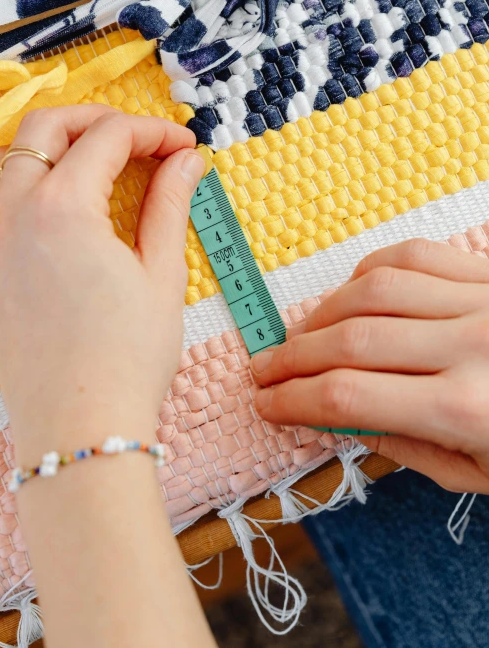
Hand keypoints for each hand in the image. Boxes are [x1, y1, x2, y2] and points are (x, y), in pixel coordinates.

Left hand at [0, 104, 203, 461]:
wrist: (79, 425)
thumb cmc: (126, 357)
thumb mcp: (161, 274)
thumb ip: (170, 204)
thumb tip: (188, 161)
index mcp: (62, 209)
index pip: (108, 139)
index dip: (153, 132)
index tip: (184, 145)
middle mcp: (11, 212)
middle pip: (47, 127)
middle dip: (98, 120)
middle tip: (142, 138)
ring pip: (7, 153)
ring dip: (53, 142)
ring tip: (97, 160)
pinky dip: (21, 175)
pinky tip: (57, 196)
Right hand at [251, 239, 488, 493]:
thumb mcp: (484, 475)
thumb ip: (409, 446)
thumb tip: (341, 419)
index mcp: (468, 408)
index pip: (350, 397)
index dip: (295, 399)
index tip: (266, 403)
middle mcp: (472, 345)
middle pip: (352, 338)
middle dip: (294, 356)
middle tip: (264, 368)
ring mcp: (483, 300)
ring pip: (376, 287)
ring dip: (324, 311)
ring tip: (301, 335)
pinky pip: (416, 254)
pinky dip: (371, 270)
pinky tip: (352, 291)